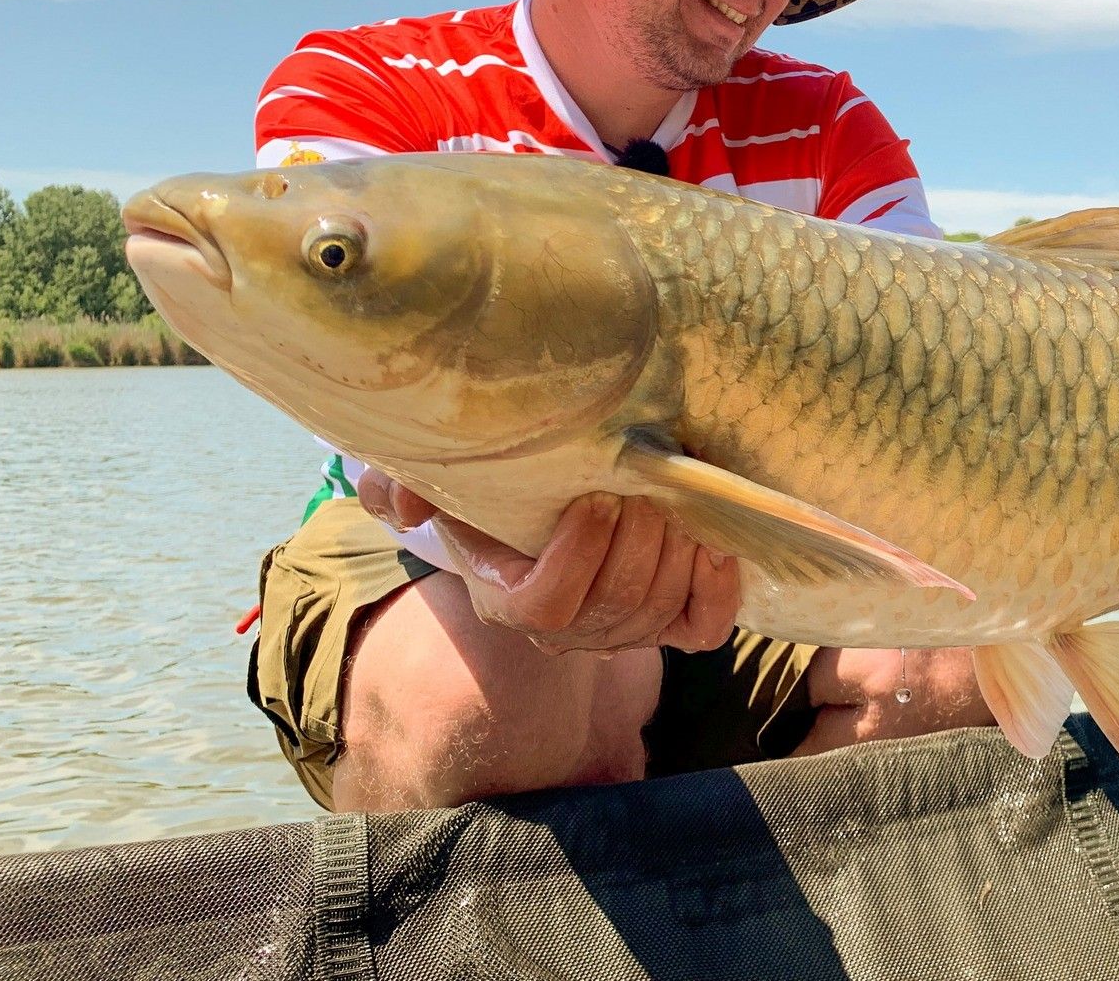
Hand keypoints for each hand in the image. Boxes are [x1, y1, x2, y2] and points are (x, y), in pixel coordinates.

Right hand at [357, 468, 740, 654]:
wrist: (540, 519)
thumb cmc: (489, 498)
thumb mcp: (435, 484)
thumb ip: (402, 487)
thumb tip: (402, 498)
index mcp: (507, 600)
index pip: (547, 606)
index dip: (579, 558)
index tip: (596, 499)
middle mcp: (565, 632)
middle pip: (614, 604)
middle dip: (639, 542)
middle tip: (647, 487)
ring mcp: (620, 634)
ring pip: (658, 612)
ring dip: (677, 554)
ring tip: (677, 500)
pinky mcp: (667, 627)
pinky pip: (701, 628)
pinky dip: (716, 590)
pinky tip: (714, 545)